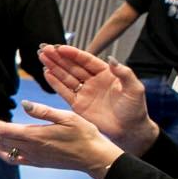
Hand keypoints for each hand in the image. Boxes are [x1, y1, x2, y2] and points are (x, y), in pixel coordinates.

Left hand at [0, 102, 121, 176]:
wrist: (94, 157)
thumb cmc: (85, 134)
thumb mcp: (68, 117)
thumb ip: (43, 111)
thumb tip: (24, 105)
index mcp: (36, 136)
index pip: (4, 130)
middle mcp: (31, 149)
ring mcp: (33, 157)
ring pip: (3, 150)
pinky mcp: (37, 162)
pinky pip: (13, 159)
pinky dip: (0, 152)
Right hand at [40, 46, 155, 154]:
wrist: (130, 130)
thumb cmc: (135, 109)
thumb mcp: (135, 88)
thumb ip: (124, 73)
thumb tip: (111, 59)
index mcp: (106, 73)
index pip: (86, 60)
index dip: (73, 54)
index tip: (60, 48)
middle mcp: (93, 81)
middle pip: (72, 66)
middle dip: (58, 57)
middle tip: (45, 49)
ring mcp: (84, 92)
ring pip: (66, 77)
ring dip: (54, 67)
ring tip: (42, 57)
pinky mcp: (78, 105)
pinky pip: (64, 91)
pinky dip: (55, 83)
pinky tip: (47, 73)